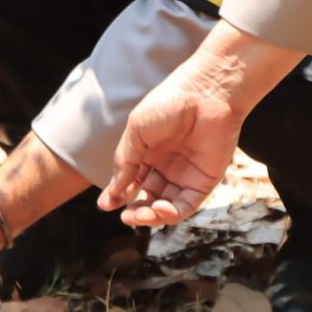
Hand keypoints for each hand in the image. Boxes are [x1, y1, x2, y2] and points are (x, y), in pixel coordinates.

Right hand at [101, 66, 241, 225]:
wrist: (206, 94)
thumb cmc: (169, 103)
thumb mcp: (136, 131)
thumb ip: (125, 162)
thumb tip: (113, 191)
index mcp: (148, 152)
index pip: (131, 180)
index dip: (118, 194)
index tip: (106, 205)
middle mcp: (166, 165)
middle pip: (148, 196)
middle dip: (136, 210)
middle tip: (126, 217)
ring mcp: (186, 175)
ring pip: (166, 206)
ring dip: (152, 216)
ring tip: (140, 215)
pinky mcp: (204, 181)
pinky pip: (187, 205)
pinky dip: (172, 213)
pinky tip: (160, 209)